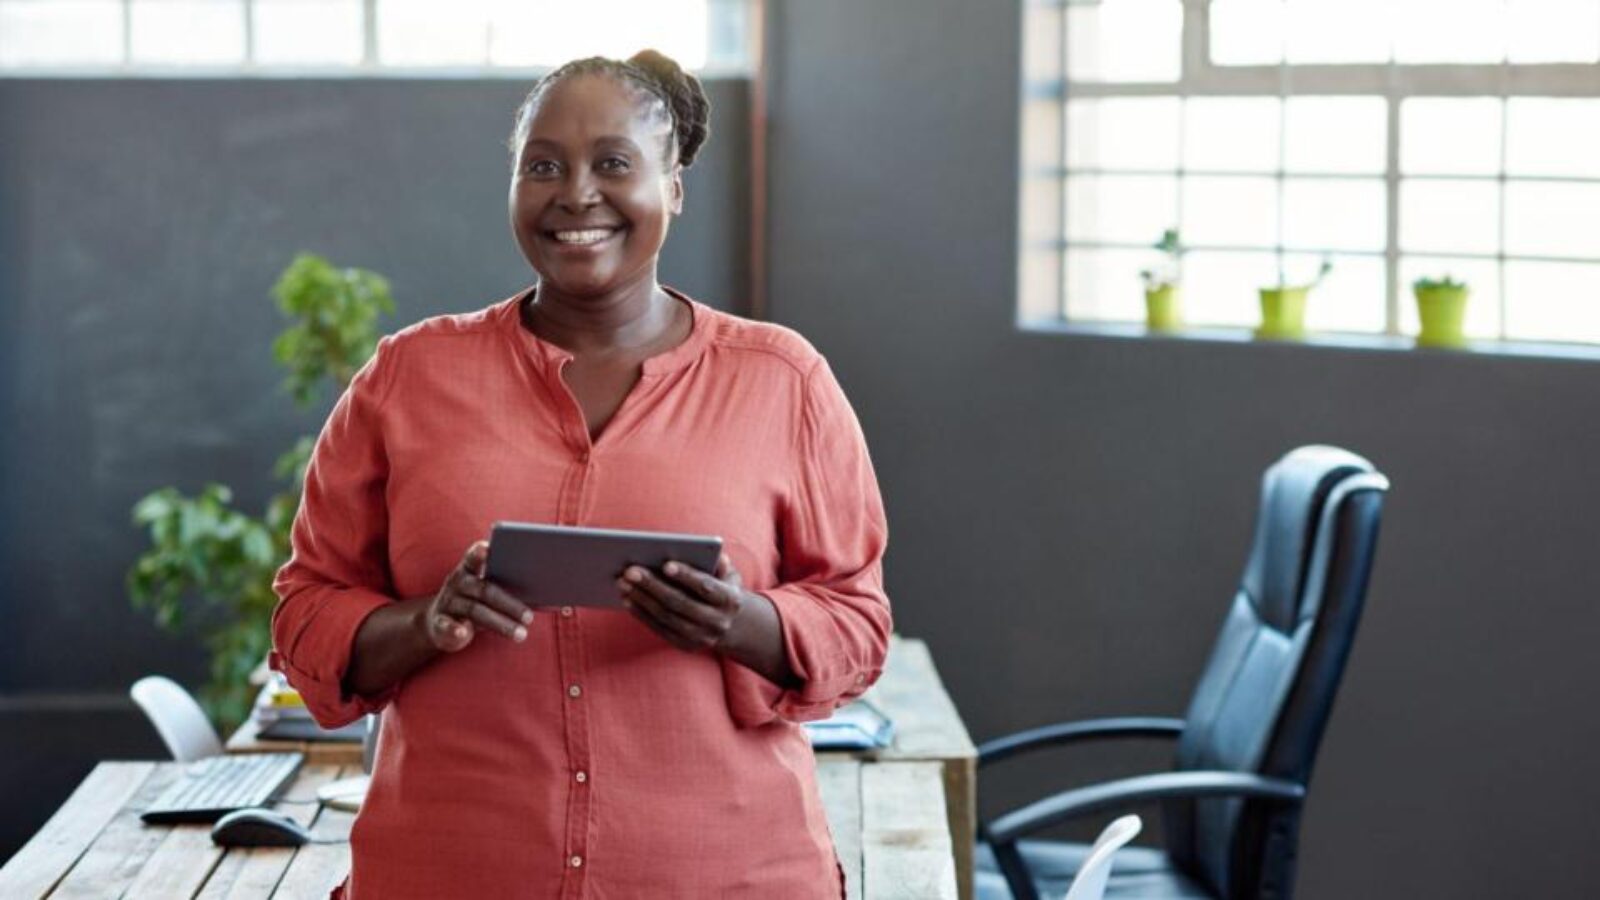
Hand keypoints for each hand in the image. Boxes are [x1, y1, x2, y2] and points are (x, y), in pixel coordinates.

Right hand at [419, 540, 535, 652]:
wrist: (440, 624)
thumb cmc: (478, 603)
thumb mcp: (491, 593)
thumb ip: (512, 588)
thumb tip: (552, 597)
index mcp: (470, 568)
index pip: (474, 557)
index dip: (479, 553)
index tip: (488, 548)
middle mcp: (457, 582)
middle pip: (485, 590)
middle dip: (509, 604)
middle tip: (530, 617)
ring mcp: (447, 602)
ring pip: (475, 610)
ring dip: (500, 624)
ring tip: (521, 634)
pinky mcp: (438, 623)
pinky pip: (446, 625)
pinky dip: (454, 629)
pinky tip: (464, 633)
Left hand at [617, 555, 747, 653]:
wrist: (732, 625)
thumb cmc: (724, 589)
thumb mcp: (730, 575)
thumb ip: (721, 563)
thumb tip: (715, 555)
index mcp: (730, 600)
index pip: (706, 587)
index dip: (687, 576)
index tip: (666, 564)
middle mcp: (717, 622)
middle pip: (680, 603)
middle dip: (653, 585)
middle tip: (630, 570)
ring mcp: (701, 637)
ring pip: (666, 617)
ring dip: (642, 599)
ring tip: (622, 583)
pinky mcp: (686, 646)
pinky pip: (660, 629)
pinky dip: (642, 614)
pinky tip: (627, 599)